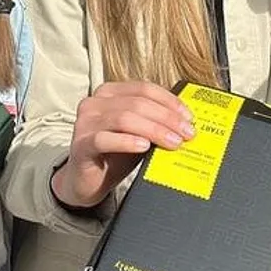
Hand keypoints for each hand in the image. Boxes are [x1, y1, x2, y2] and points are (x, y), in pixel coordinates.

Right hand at [51, 81, 194, 208]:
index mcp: (110, 92)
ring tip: (173, 142)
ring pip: (124, 118)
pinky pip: (105, 139)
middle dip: (167, 118)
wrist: (87, 182)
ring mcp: (85, 122)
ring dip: (154, 130)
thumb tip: (186, 123)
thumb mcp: (139, 134)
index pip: (144, 88)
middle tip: (187, 133)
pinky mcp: (81, 144)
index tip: (189, 117)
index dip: (169, 101)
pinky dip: (127, 141)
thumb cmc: (114, 154)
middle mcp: (95, 102)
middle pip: (138, 103)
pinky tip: (144, 147)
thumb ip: (155, 123)